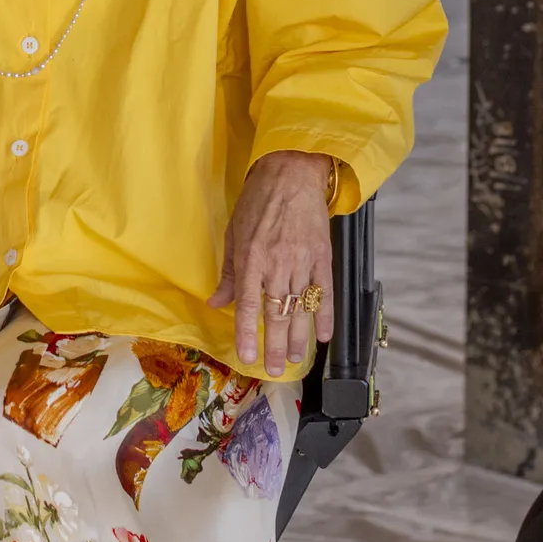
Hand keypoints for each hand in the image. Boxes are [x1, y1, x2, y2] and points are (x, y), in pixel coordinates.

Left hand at [210, 151, 336, 378]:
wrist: (292, 172)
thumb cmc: (258, 200)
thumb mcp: (234, 233)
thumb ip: (229, 272)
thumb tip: (217, 302)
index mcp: (251, 258)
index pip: (247, 305)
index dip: (247, 334)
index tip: (248, 357)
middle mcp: (277, 264)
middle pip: (276, 313)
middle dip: (275, 346)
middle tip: (275, 369)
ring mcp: (302, 261)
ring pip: (300, 308)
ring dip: (298, 338)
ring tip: (296, 359)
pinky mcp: (322, 256)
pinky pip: (324, 292)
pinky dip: (325, 315)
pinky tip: (323, 335)